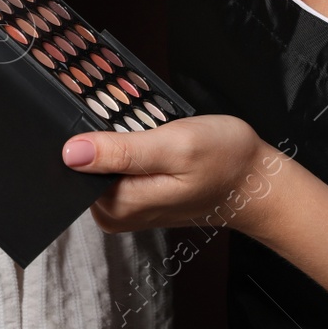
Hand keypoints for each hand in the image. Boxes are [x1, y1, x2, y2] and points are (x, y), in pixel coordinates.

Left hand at [62, 114, 293, 237]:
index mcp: (119, 204)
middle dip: (98, 133)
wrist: (256, 182)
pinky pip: (111, 164)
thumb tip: (71, 153)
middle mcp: (115, 212)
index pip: (71, 167)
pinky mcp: (133, 195)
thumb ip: (122, 151)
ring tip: (141, 125)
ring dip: (111, 136)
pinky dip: (121, 143)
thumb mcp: (175, 146)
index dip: (82, 134)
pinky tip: (143, 135)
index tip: (103, 116)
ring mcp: (124, 205)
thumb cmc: (225, 162)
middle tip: (133, 119)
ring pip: (95, 161)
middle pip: (80, 164)